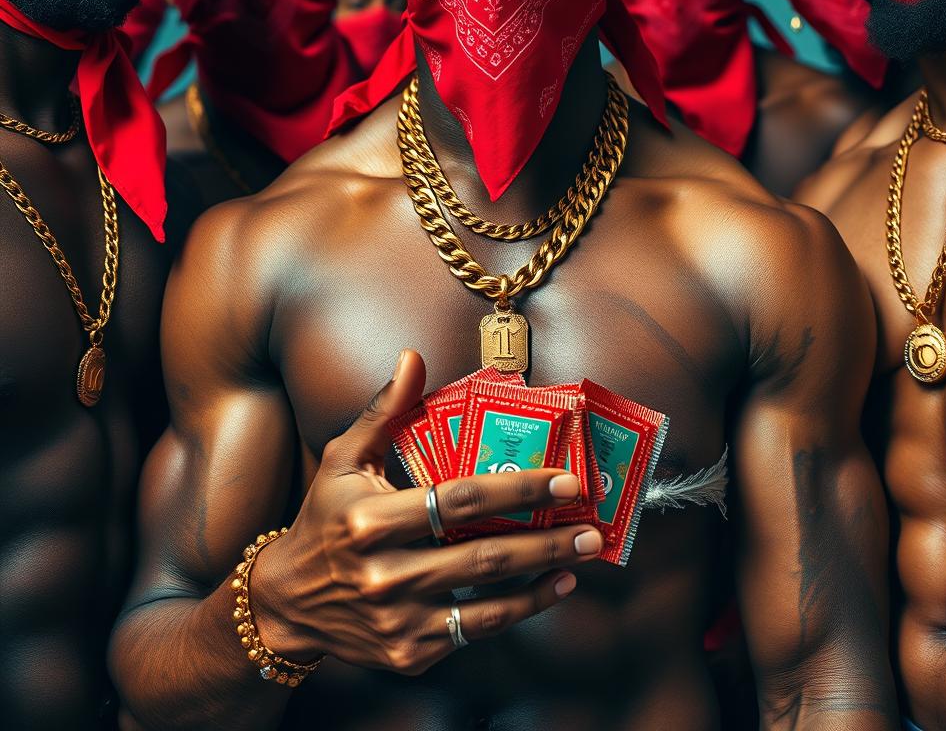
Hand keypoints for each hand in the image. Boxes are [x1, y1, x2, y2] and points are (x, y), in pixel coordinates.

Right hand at [251, 351, 601, 674]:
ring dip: (543, 577)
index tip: (565, 480)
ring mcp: (397, 620)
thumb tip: (413, 358)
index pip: (457, 501)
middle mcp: (384, 574)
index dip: (516, 489)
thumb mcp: (343, 459)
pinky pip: (476, 632)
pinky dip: (521, 610)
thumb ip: (384, 410)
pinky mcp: (408, 652)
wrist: (287, 603)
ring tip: (584, 556)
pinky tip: (553, 589)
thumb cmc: (323, 519)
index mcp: (369, 520)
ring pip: (487, 601)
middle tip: (592, 526)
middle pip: (481, 556)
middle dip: (546, 540)